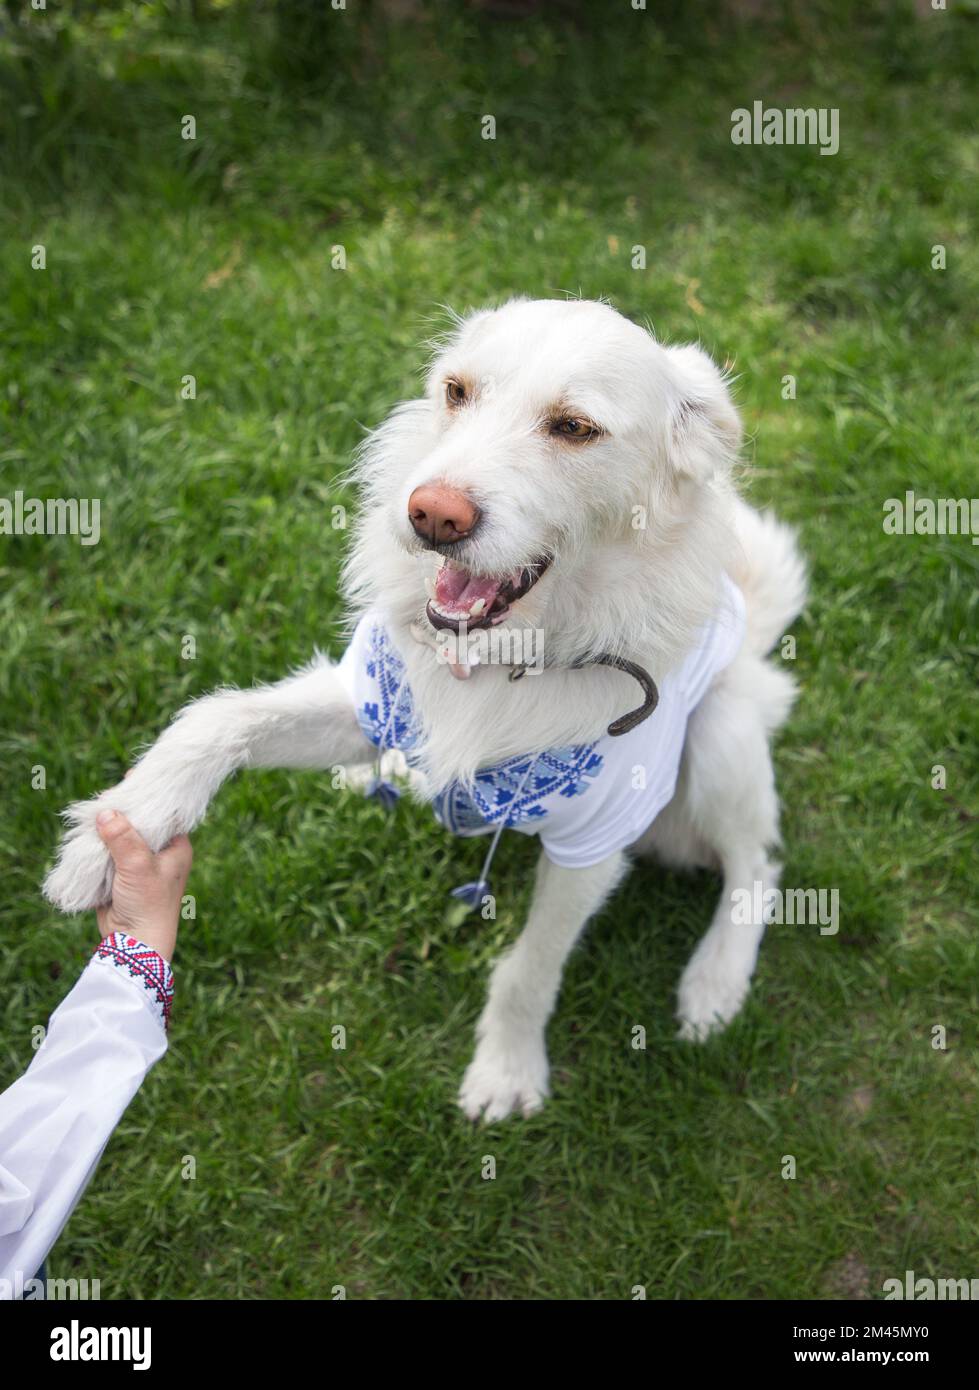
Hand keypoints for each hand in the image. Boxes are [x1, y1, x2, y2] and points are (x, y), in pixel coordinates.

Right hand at [94, 811, 191, 962]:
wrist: (135, 942)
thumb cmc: (148, 904)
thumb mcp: (138, 866)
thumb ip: (123, 838)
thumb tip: (106, 812)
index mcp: (177, 847)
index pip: (165, 812)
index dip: (148, 796)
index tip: (129, 780)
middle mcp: (162, 853)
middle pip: (140, 822)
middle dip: (122, 812)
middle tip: (104, 798)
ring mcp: (141, 864)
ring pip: (123, 837)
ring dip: (107, 829)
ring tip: (91, 814)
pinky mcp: (122, 875)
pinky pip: (110, 853)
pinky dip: (99, 845)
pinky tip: (87, 833)